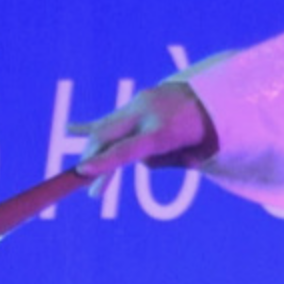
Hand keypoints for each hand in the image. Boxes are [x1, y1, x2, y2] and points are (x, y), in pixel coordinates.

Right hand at [72, 80, 216, 192]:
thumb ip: (164, 161)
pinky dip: (92, 126)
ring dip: (96, 151)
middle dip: (94, 161)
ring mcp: (140, 103)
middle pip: (109, 137)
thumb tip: (139, 162)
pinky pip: (111, 118)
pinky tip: (70, 129)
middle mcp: (149, 113)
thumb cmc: (206, 132)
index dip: (105, 162)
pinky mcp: (136, 101)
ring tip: (87, 172)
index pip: (130, 148)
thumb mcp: (194, 154)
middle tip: (90, 191)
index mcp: (165, 130)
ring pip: (107, 129)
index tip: (82, 171)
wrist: (214, 93)